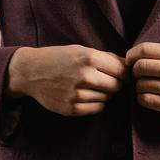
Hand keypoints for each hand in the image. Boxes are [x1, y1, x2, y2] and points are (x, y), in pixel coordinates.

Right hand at [6, 44, 128, 116]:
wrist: (30, 71)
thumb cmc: (58, 58)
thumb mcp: (81, 50)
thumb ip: (105, 57)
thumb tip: (129, 66)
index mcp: (89, 58)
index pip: (122, 71)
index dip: (123, 73)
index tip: (118, 73)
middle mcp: (85, 76)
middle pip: (117, 86)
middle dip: (114, 84)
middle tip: (103, 80)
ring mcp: (77, 94)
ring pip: (107, 98)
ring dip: (103, 94)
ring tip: (89, 86)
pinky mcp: (71, 108)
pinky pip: (97, 109)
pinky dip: (95, 103)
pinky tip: (85, 95)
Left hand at [123, 41, 159, 124]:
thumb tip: (133, 57)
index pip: (145, 50)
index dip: (131, 55)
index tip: (129, 61)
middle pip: (141, 67)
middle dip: (134, 72)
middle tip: (138, 77)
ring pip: (141, 85)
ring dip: (138, 87)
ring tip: (145, 88)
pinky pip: (147, 100)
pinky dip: (142, 99)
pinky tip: (148, 98)